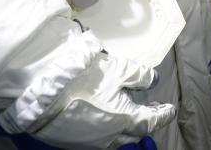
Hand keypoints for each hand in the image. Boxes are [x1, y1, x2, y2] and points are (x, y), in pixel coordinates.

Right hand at [0, 37, 174, 149]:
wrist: (40, 92)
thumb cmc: (83, 78)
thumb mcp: (118, 69)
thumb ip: (140, 76)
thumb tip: (153, 80)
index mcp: (126, 121)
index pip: (152, 121)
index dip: (163, 114)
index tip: (170, 109)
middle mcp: (110, 137)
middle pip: (135, 133)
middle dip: (146, 120)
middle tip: (153, 108)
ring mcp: (90, 143)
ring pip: (116, 139)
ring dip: (126, 126)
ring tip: (129, 111)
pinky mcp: (73, 142)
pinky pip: (98, 139)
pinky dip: (108, 129)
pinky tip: (104, 116)